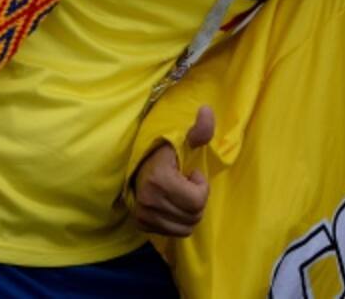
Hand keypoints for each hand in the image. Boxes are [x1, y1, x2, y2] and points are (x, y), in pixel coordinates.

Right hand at [133, 106, 214, 236]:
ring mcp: (144, 216)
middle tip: (187, 185)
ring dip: (190, 212)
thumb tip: (207, 110)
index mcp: (160, 180)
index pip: (197, 201)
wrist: (137, 166)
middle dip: (197, 200)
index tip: (191, 174)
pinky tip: (173, 204)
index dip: (201, 186)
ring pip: (186, 227)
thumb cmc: (165, 154)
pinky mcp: (142, 225)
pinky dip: (180, 221)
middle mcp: (149, 201)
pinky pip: (175, 233)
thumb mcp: (182, 140)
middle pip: (194, 216)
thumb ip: (199, 131)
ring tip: (180, 194)